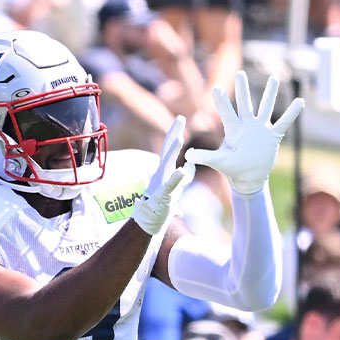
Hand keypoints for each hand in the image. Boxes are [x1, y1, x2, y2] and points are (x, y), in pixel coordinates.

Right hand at [132, 116, 191, 234]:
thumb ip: (184, 177)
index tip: (180, 119)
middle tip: (180, 117)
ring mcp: (160, 183)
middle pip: (166, 149)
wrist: (149, 222)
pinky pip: (170, 185)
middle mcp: (161, 173)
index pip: (170, 148)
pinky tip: (184, 169)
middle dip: (173, 133)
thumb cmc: (161, 205)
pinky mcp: (162, 195)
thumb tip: (191, 165)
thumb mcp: (176, 189)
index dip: (175, 133)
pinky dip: (176, 177)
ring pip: (166, 163)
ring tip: (180, 137)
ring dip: (172, 150)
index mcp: (164, 170)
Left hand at [184, 71, 303, 194]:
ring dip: (270, 93)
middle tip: (240, 73)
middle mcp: (247, 125)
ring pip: (266, 107)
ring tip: (274, 79)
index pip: (226, 112)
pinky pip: (284, 122)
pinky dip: (292, 113)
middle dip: (242, 89)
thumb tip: (188, 155)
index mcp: (233, 130)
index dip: (221, 101)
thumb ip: (205, 157)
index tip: (215, 88)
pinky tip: (300, 101)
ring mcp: (261, 129)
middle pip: (245, 103)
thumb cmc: (233, 169)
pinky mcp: (273, 136)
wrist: (249, 178)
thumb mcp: (219, 162)